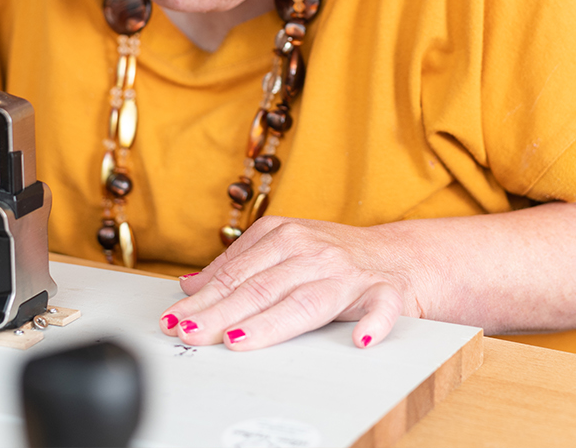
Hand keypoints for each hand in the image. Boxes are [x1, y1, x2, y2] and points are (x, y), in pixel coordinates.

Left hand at [159, 216, 420, 350]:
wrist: (399, 255)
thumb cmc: (334, 256)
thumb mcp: (282, 248)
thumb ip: (238, 265)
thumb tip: (191, 284)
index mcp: (285, 236)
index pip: (236, 273)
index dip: (204, 297)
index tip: (175, 318)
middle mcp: (314, 252)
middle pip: (261, 288)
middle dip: (221, 312)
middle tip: (190, 332)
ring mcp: (348, 274)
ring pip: (305, 300)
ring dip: (271, 322)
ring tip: (239, 339)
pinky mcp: (385, 292)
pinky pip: (380, 308)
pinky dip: (372, 323)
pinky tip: (360, 339)